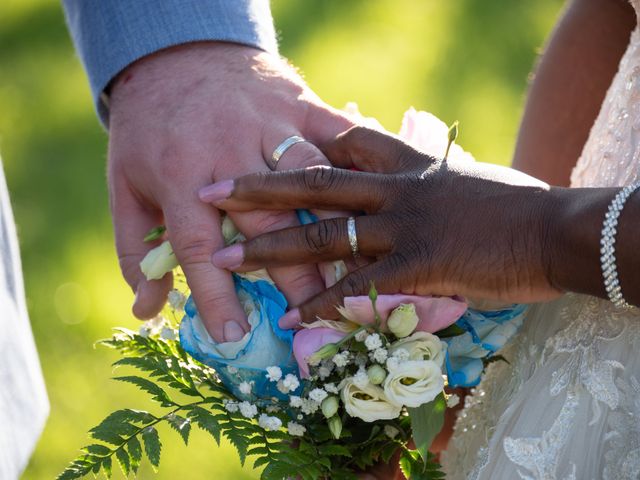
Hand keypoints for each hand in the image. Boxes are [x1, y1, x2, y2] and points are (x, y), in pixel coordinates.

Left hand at [107, 42, 351, 340]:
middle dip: (293, 275)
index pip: (198, 247)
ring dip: (337, 230)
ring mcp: (272, 125)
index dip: (216, 296)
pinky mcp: (302, 105)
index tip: (235, 336)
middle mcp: (230, 150)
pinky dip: (361, 169)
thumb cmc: (150, 130)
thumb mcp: (126, 187)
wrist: (177, 56)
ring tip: (355, 272)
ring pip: (314, 185)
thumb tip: (146, 310)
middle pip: (268, 224)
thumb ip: (134, 249)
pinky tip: (382, 201)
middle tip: (317, 315)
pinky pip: (339, 137)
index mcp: (180, 174)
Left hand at [202, 126, 561, 326]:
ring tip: (227, 258)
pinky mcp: (420, 265)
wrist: (557, 229)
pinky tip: (292, 319)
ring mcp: (405, 226)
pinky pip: (360, 286)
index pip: (346, 142)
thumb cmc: (517, 208)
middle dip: (260, 187)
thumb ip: (430, 180)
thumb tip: (417, 180)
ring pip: (324, 234)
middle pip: (315, 182)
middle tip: (213, 191)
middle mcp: (397, 189)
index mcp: (409, 166)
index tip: (264, 146)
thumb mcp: (467, 179)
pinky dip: (324, 304)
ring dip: (272, 248)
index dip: (303, 144)